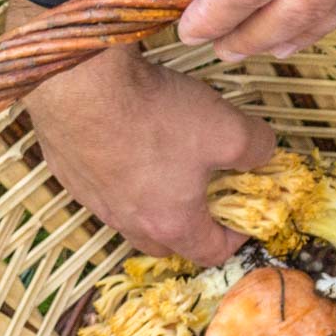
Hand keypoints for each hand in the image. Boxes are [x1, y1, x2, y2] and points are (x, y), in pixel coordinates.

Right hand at [7, 0, 275, 265]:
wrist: (80, 82)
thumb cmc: (155, 113)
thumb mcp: (228, 129)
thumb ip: (258, 147)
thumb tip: (265, 152)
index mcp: (171, 224)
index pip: (211, 253)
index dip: (236, 238)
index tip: (245, 216)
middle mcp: (128, 221)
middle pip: (165, 243)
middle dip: (191, 228)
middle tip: (205, 196)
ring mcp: (94, 200)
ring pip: (130, 216)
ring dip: (152, 201)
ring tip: (166, 167)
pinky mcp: (69, 173)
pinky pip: (101, 187)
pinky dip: (120, 176)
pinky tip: (127, 143)